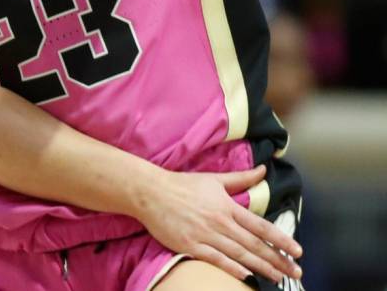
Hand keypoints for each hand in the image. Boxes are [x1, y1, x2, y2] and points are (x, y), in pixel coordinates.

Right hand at [136, 165, 302, 284]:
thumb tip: (263, 170)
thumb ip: (240, 178)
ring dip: (262, 268)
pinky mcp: (190, 246)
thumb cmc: (182, 184)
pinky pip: (216, 260)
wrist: (151, 192)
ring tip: (279, 278)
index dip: (281, 239)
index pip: (260, 226)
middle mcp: (220, 222)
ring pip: (239, 255)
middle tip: (296, 273)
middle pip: (254, 245)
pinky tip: (247, 278)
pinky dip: (233, 269)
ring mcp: (205, 235)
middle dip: (278, 260)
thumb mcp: (213, 179)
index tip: (297, 251)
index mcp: (227, 206)